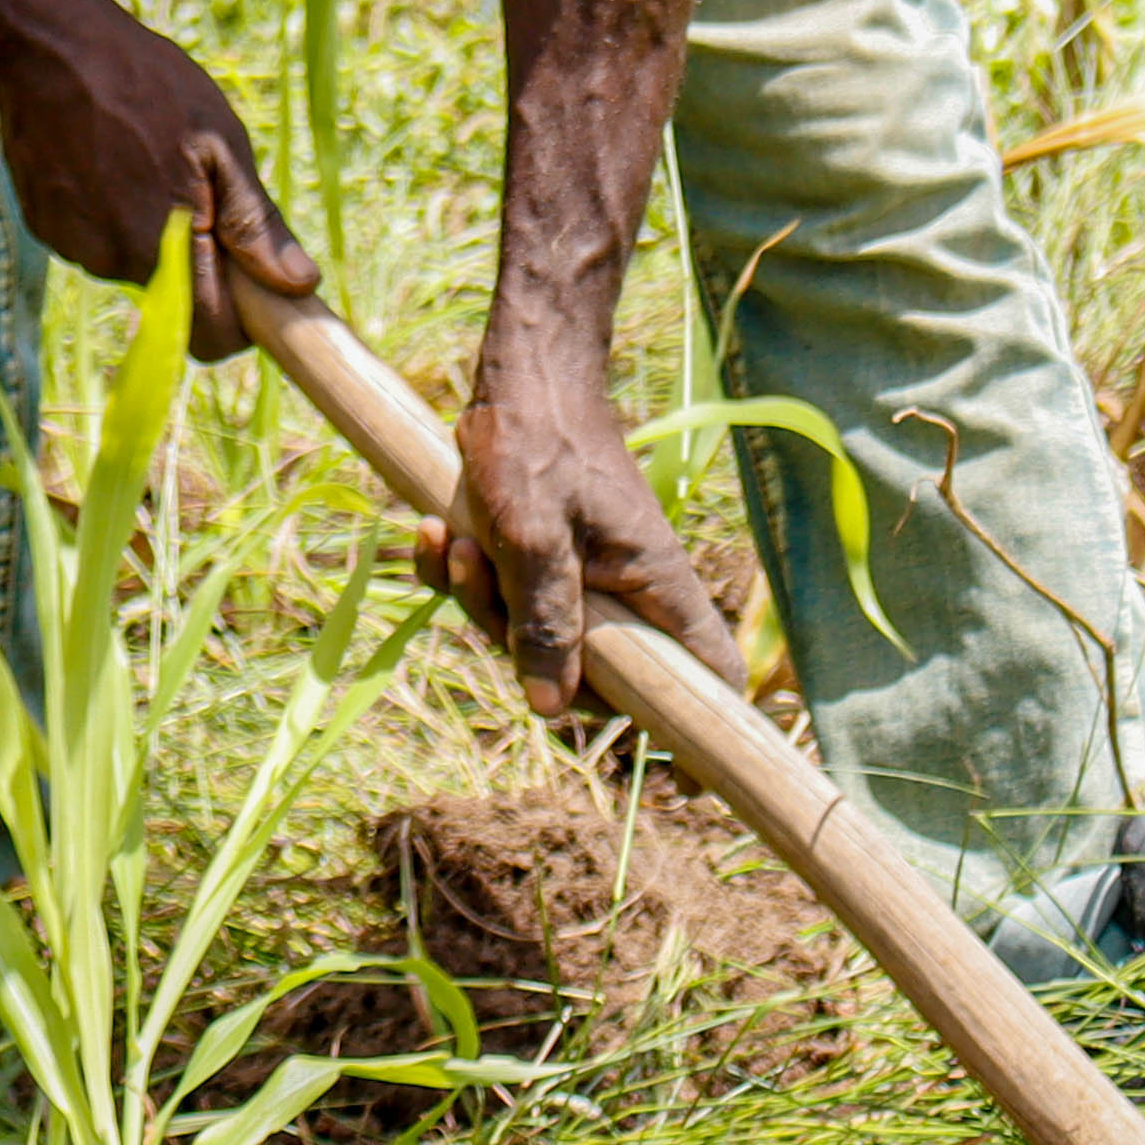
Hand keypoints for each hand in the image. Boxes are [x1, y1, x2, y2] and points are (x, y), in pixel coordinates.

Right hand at [0, 0, 316, 304]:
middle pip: (175, 300)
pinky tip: (113, 158)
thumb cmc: (144, 85)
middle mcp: (109, 263)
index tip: (257, 282)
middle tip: (205, 190)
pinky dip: (116, 213)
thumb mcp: (219, 144)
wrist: (44, 45)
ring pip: (136, 267)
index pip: (209, 338)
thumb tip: (298, 285)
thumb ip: (255, 224)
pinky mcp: (45, 225)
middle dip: (202, 264)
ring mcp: (71, 245)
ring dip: (156, 235)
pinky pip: (98, 239)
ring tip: (151, 159)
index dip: (241, 320)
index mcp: (161, 251)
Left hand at [443, 337, 735, 719]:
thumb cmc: (536, 440)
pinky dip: (466, 574)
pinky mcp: (544, 557)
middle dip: (520, 642)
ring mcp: (586, 575)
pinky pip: (506, 597)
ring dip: (480, 598)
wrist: (517, 371)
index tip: (670, 773)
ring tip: (451, 538)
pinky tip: (432, 533)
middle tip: (481, 576)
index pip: (711, 675)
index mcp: (655, 587)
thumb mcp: (532, 535)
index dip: (701, 727)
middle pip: (590, 672)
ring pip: (535, 634)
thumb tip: (551, 709)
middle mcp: (629, 590)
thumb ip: (545, 620)